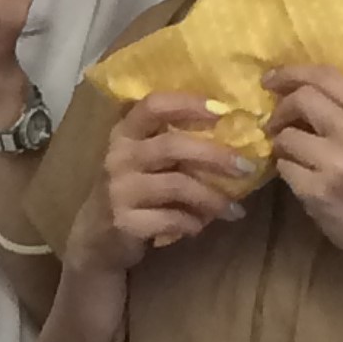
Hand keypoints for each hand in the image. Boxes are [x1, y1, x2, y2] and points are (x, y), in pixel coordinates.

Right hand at [68, 93, 248, 271]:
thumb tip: (232, 133)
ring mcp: (119, 189)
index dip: (188, 104)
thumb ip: (172, 143)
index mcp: (124, 133)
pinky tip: (201, 226)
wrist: (96, 238)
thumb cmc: (131, 190)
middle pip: (172, 145)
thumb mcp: (142, 160)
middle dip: (215, 155)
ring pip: (177, 184)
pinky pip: (171, 218)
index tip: (223, 110)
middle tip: (247, 167)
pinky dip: (192, 223)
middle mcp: (118, 156)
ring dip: (212, 197)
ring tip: (235, 210)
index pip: (153, 105)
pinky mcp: (124, 221)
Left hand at [264, 65, 342, 274]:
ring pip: (286, 136)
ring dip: (281, 144)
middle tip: (275, 120)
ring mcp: (337, 163)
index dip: (292, 72)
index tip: (270, 79)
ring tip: (293, 154)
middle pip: (302, 99)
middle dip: (280, 109)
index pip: (326, 76)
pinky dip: (285, 170)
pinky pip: (284, 167)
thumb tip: (294, 88)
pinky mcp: (318, 190)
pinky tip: (300, 176)